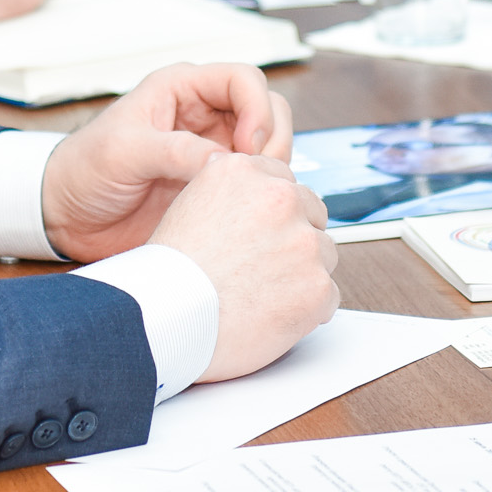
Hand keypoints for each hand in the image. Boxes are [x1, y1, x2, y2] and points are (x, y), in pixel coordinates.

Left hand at [42, 63, 293, 261]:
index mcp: (181, 90)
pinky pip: (253, 184)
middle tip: (255, 175)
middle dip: (272, 140)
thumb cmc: (84, 170)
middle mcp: (204, 116)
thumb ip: (175, 151)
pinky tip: (244, 213)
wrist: (66, 217)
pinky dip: (259, 194)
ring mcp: (211, 151)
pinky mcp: (213, 187)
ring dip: (270, 170)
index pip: (243, 80)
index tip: (248, 146)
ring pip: (267, 148)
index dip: (257, 108)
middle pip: (268, 111)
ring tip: (249, 197)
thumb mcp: (124, 151)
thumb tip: (227, 162)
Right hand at [146, 152, 337, 383]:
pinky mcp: (316, 286)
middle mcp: (278, 198)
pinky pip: (327, 296)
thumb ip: (230, 195)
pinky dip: (308, 310)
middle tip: (263, 266)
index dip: (273, 212)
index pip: (283, 180)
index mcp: (244, 172)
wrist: (163, 319)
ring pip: (324, 254)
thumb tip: (254, 199)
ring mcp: (303, 242)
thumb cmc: (167, 275)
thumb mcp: (189, 206)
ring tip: (263, 294)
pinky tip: (272, 315)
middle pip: (311, 213)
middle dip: (294, 238)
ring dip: (303, 273)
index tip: (263, 232)